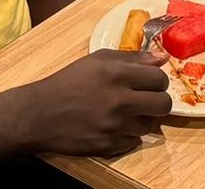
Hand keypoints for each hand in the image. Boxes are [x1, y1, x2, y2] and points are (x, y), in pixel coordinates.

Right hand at [29, 50, 171, 157]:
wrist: (41, 114)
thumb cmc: (69, 82)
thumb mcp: (98, 60)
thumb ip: (132, 58)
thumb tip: (162, 59)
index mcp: (117, 74)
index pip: (159, 78)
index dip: (158, 80)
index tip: (150, 82)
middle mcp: (119, 101)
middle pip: (163, 104)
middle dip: (159, 100)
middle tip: (146, 98)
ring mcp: (115, 126)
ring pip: (150, 125)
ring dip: (142, 118)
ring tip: (126, 111)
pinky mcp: (109, 146)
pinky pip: (134, 141)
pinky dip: (127, 134)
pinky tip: (114, 125)